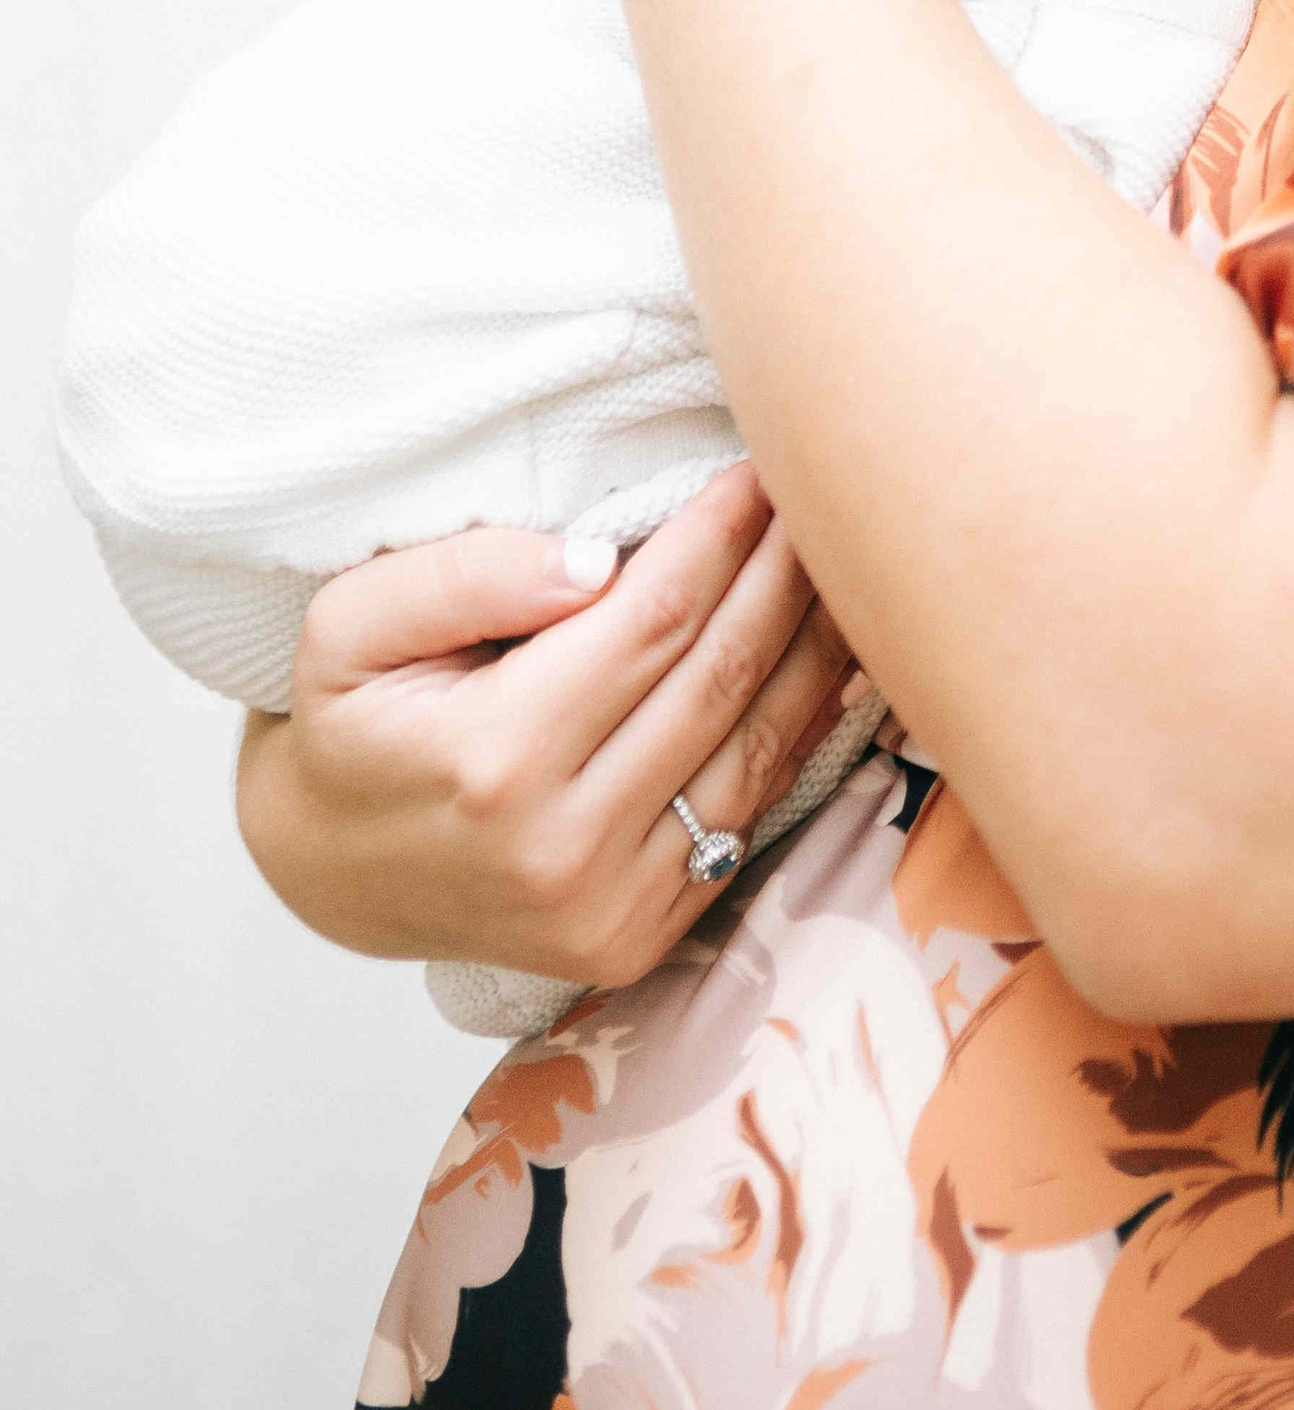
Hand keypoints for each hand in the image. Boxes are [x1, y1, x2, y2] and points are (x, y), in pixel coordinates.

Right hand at [234, 464, 859, 990]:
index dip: (718, 537)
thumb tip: (595, 559)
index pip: (651, 621)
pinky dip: (800, 733)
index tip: (758, 469)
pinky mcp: (637, 939)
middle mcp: (562, 847)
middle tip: (821, 495)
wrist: (331, 871)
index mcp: (493, 761)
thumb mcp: (351, 624)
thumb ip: (463, 575)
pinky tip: (831, 663)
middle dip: (783, 575)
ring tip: (847, 564)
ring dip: (815, 650)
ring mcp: (607, 907)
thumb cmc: (350, 722)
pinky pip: (746, 817)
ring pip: (755, 750)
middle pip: (719, 678)